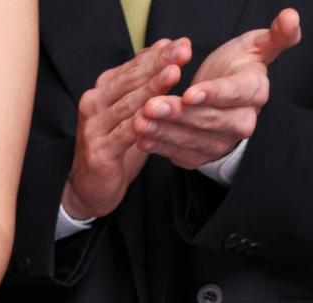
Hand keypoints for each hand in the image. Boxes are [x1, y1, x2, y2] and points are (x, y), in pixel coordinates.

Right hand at [63, 38, 191, 218]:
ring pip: (127, 105)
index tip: (181, 44)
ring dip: (151, 89)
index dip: (156, 55)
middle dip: (158, 65)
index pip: (131, 68)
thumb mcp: (129, 111)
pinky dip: (140, 124)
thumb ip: (142, 81)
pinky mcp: (99, 152)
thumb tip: (163, 45)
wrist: (90, 186)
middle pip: (129, 82)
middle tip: (182, 53)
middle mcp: (93, 106)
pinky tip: (157, 114)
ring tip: (173, 74)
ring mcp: (93, 129)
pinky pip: (123, 135)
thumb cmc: (114, 146)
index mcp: (101, 92)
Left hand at [134, 9, 300, 168]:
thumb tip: (291, 16)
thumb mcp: (254, 48)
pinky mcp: (201, 156)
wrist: (223, 102)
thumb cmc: (235, 70)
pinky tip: (141, 138)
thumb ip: (273, 35)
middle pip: (208, 119)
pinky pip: (179, 154)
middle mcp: (241, 122)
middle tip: (151, 106)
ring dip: (164, 132)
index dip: (212, 94)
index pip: (233, 93)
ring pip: (191, 139)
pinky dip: (160, 147)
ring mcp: (221, 142)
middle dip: (178, 114)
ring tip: (140, 122)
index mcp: (254, 92)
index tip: (189, 93)